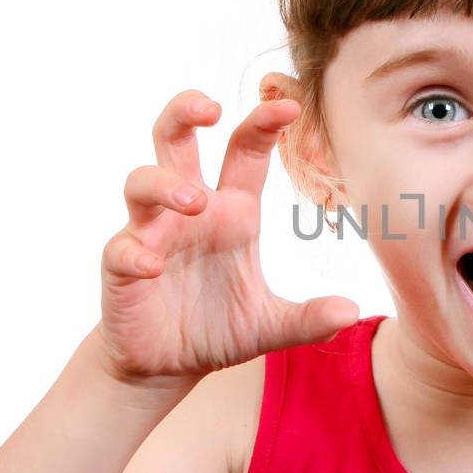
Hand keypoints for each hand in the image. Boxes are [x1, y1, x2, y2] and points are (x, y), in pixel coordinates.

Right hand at [96, 90, 358, 391]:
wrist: (166, 366)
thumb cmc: (217, 330)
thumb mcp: (270, 326)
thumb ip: (308, 319)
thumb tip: (352, 314)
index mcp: (232, 212)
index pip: (244, 152)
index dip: (263, 124)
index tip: (288, 106)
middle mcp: (189, 212)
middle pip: (176, 139)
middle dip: (186, 111)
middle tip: (210, 107)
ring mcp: (151, 233)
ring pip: (142, 182)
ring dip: (166, 184)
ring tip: (194, 201)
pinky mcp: (121, 265)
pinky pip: (122, 247)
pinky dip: (136, 251)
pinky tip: (153, 266)